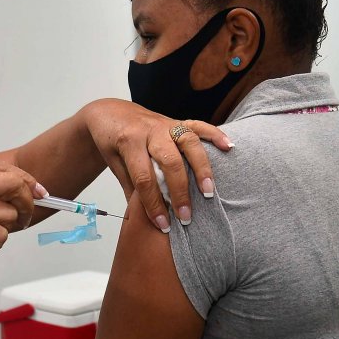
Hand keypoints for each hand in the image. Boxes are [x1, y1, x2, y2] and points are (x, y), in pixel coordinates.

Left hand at [81, 98, 231, 231]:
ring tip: (209, 191)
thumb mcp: (115, 164)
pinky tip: (228, 147)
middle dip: (179, 191)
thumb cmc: (112, 141)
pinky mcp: (177, 120)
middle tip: (186, 216)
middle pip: (170, 162)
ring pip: (188, 142)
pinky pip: (198, 125)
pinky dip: (215, 134)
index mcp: (129, 142)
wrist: (110, 113)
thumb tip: (146, 217)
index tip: (163, 225)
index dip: (153, 204)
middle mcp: (150, 131)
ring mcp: (165, 124)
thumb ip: (132, 186)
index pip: (144, 178)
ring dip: (201, 167)